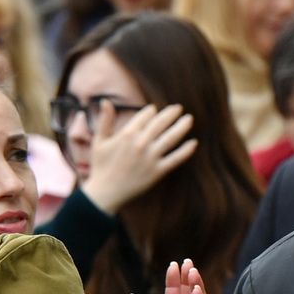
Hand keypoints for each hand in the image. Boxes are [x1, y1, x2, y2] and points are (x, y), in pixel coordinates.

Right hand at [82, 102, 196, 214]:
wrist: (106, 193)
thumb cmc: (101, 166)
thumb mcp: (99, 141)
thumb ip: (105, 121)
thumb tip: (107, 101)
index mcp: (127, 134)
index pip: (145, 116)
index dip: (152, 110)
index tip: (156, 109)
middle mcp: (141, 144)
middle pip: (160, 123)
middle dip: (171, 114)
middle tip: (179, 108)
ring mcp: (151, 158)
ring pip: (171, 138)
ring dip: (182, 127)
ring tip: (189, 119)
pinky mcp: (158, 171)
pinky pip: (175, 159)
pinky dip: (186, 151)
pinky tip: (194, 143)